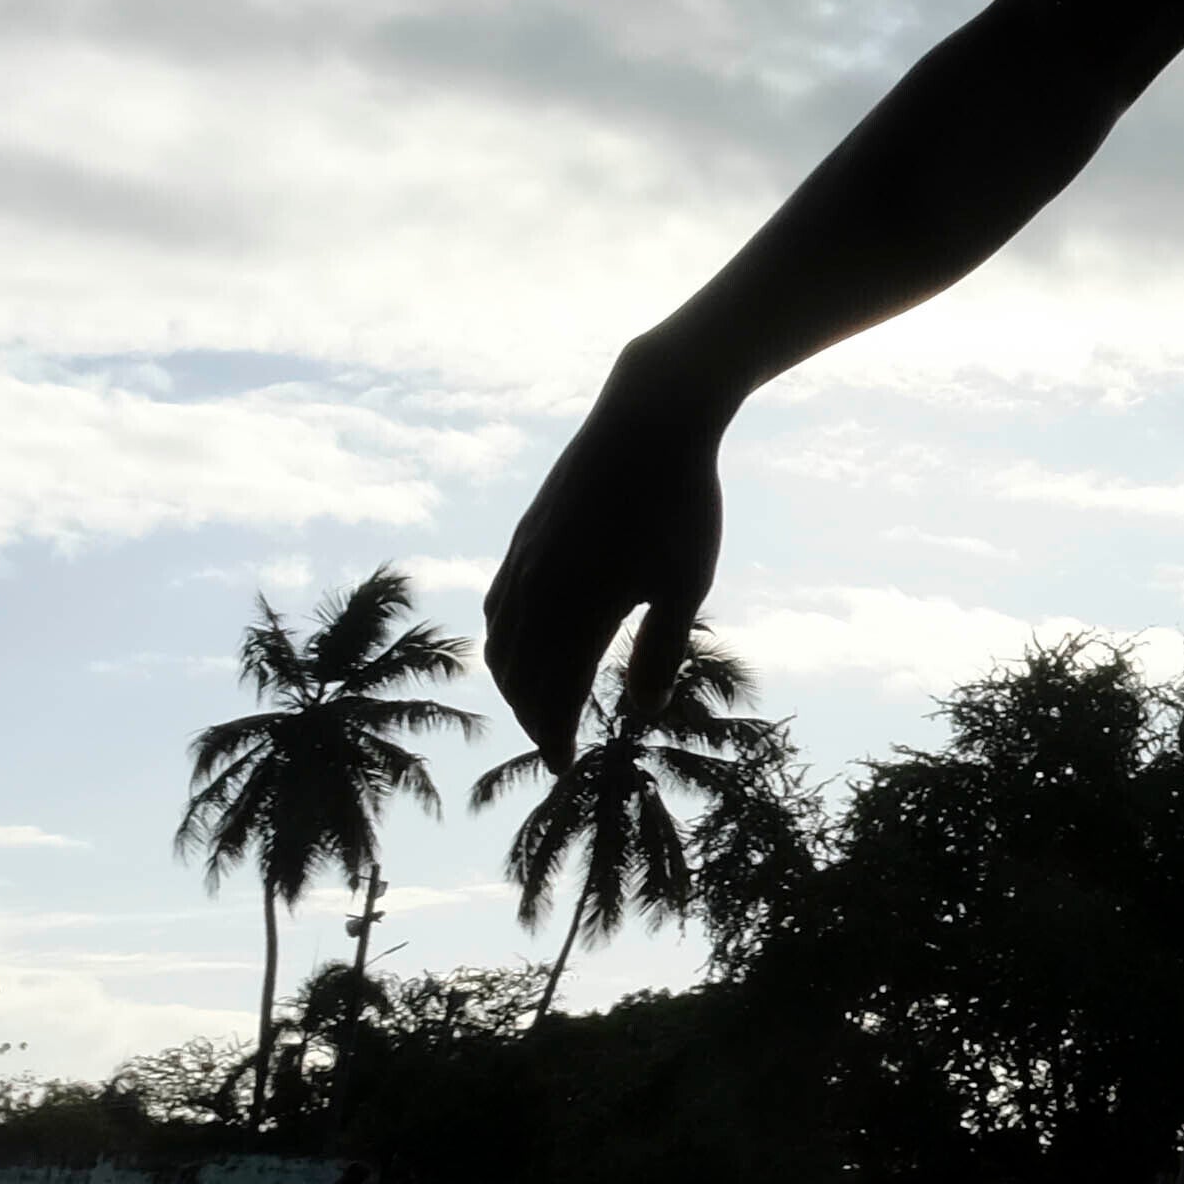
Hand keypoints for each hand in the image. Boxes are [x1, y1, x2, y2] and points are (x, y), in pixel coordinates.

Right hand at [485, 360, 729, 767]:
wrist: (649, 418)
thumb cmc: (680, 503)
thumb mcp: (687, 583)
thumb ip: (662, 650)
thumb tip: (642, 711)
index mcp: (577, 606)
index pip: (554, 690)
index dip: (555, 732)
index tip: (564, 765)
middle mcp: (537, 588)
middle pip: (518, 674)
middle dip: (533, 716)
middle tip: (553, 744)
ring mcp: (524, 558)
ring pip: (498, 640)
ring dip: (513, 681)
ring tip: (536, 704)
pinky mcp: (525, 535)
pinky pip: (496, 603)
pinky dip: (503, 639)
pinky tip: (521, 642)